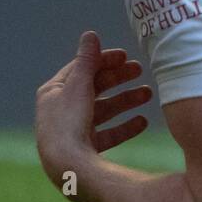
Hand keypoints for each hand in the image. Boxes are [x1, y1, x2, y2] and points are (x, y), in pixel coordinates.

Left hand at [35, 31, 151, 183]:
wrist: (65, 167)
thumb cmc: (68, 123)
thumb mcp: (79, 85)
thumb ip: (88, 60)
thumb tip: (90, 34)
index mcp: (53, 92)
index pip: (80, 69)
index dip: (103, 60)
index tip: (126, 56)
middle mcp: (60, 110)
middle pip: (94, 89)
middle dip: (118, 79)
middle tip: (140, 70)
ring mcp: (73, 131)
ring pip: (104, 110)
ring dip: (126, 101)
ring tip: (148, 94)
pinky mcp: (85, 149)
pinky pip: (108, 134)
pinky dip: (125, 127)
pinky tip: (142, 122)